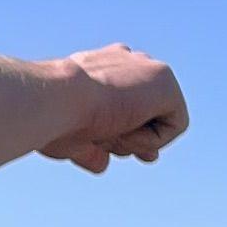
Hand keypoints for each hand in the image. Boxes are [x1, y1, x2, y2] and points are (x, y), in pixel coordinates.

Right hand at [40, 44, 187, 172]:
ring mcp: (148, 69)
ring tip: (107, 133)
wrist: (52, 100)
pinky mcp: (166, 83)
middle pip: (148, 108)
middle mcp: (127, 63)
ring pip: (159, 118)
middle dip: (141, 137)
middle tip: (134, 155)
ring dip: (136, 139)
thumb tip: (101, 164)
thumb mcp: (72, 135)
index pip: (128, 99)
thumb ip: (91, 146)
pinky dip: (151, 139)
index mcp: (102, 67)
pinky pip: (174, 125)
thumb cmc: (53, 117)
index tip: (115, 149)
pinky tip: (124, 130)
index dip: (128, 130)